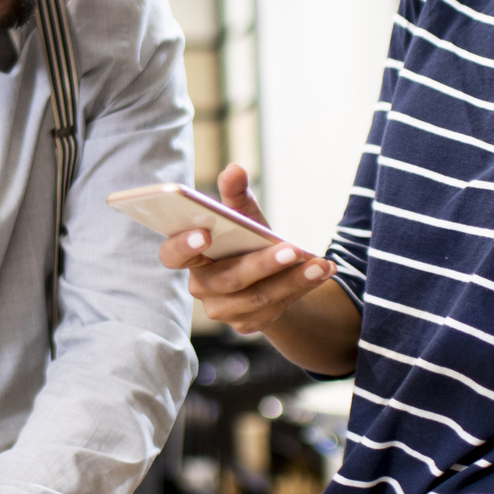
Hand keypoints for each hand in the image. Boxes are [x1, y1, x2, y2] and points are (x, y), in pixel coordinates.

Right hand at [157, 164, 334, 334]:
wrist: (267, 278)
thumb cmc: (245, 240)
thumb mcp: (242, 217)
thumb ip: (235, 195)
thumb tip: (235, 169)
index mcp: (190, 256)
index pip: (172, 255)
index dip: (183, 246)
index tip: (205, 233)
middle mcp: (201, 286)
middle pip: (227, 278)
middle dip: (263, 264)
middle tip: (293, 248)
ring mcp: (222, 309)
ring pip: (257, 296)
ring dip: (293, 279)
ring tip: (321, 264)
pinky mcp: (246, 324)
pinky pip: (274, 308)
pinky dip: (300, 288)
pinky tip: (320, 273)